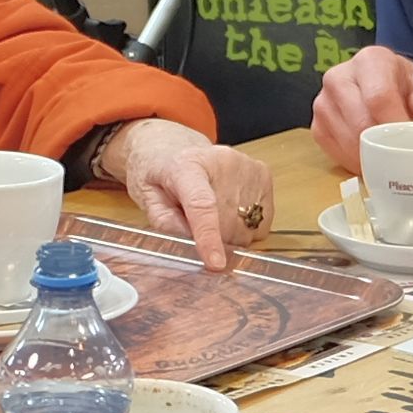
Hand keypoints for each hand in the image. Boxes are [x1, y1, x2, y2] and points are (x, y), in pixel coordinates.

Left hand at [108, 122, 272, 272]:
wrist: (175, 148)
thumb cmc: (161, 175)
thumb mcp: (148, 198)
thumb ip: (165, 222)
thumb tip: (191, 245)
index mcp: (187, 165)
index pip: (202, 205)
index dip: (209, 237)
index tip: (215, 263)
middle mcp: (222, 161)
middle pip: (226, 224)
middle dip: (212, 240)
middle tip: (194, 226)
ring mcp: (247, 166)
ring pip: (246, 229)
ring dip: (228, 236)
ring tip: (210, 215)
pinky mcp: (263, 174)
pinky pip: (260, 225)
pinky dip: (245, 229)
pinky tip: (228, 212)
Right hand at [310, 44, 412, 172]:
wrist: (378, 86)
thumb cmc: (403, 85)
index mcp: (369, 61)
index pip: (379, 97)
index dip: (396, 124)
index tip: (412, 144)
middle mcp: (338, 77)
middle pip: (360, 122)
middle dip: (385, 145)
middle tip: (404, 157)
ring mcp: (323, 103)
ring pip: (348, 141)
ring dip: (372, 156)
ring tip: (391, 158)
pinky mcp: (317, 127)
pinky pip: (336, 152)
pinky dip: (357, 162)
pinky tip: (372, 159)